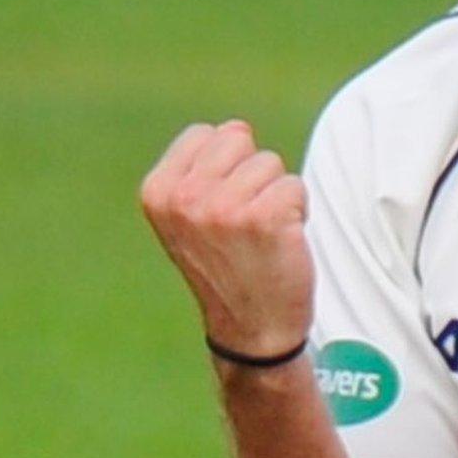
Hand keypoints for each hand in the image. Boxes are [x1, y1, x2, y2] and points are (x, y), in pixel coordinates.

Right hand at [138, 120, 312, 358]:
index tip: (219, 211)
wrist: (251, 330)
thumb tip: (237, 127)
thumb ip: (200, 170)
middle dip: (251, 173)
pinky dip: (299, 210)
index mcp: (158, 191)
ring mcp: (223, 208)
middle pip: (238, 138)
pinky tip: (281, 242)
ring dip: (275, 194)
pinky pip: (295, 185)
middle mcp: (185, 198)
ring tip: (261, 235)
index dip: (225, 166)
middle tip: (244, 222)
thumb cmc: (225, 265)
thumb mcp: (188, 218)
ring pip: (270, 162)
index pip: (207, 134)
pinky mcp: (265, 218)